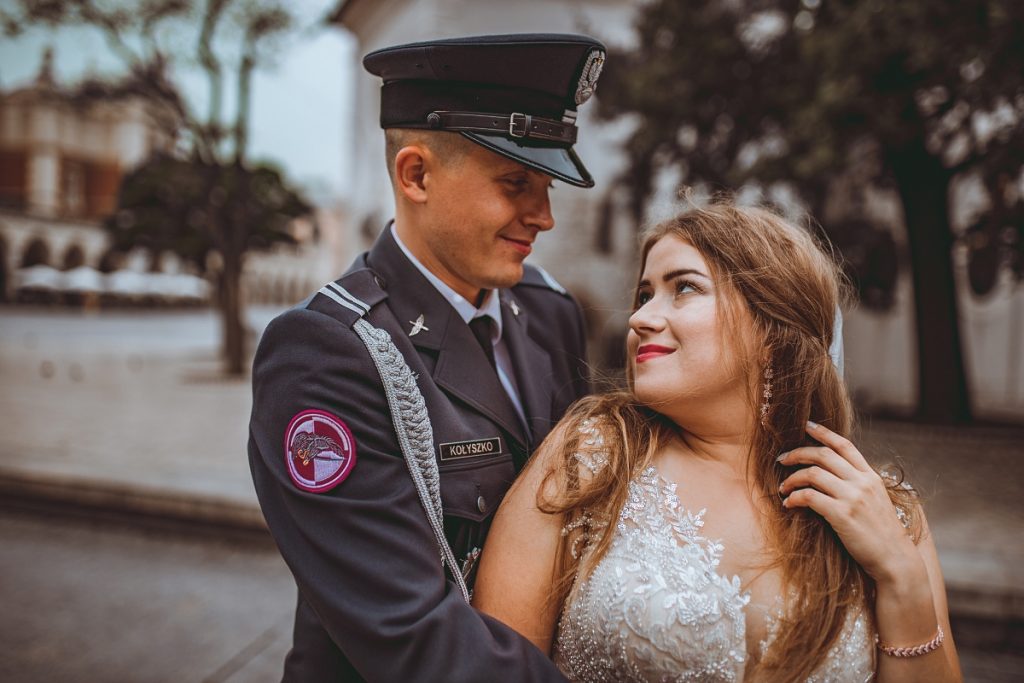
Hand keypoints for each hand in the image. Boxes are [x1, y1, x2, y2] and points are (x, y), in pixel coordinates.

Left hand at [778, 421, 921, 585]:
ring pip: (812, 474)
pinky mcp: (842, 515)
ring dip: (791, 479)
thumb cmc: (881, 533)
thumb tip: (834, 474)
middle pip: (823, 454)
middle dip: (797, 453)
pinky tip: (788, 504)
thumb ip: (858, 485)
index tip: (806, 426)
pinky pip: (809, 497)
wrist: (895, 559)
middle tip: (781, 460)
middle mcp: (862, 482)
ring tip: (783, 487)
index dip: (823, 432)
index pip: (844, 445)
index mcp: (870, 476)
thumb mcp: (875, 501)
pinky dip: (794, 498)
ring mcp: (853, 497)